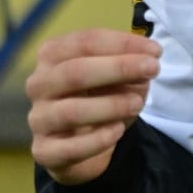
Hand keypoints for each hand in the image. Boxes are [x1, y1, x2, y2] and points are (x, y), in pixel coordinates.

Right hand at [26, 29, 160, 184]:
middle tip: (153, 69)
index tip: (155, 51)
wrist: (81, 145)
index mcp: (53, 55)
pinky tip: (118, 131)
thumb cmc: (98, 97)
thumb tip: (147, 60)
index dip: (122, 43)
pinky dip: (98, 139)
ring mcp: (38, 119)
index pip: (85, 42)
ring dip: (110, 105)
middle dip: (118, 68)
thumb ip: (130, 66)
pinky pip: (69, 148)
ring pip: (71, 111)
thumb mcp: (118, 77)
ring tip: (138, 104)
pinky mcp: (43, 151)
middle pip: (74, 72)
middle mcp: (39, 84)